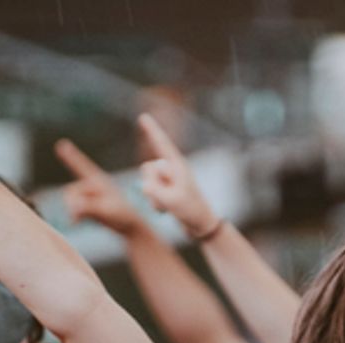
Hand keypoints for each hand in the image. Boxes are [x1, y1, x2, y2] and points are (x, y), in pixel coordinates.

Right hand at [55, 139, 144, 235]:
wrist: (129, 226)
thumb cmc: (122, 215)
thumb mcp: (107, 211)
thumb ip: (88, 207)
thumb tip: (73, 207)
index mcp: (98, 180)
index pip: (82, 166)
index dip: (71, 156)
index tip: (62, 144)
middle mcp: (91, 184)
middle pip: (71, 191)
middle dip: (73, 205)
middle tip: (79, 218)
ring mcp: (89, 194)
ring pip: (71, 201)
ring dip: (74, 212)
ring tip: (84, 221)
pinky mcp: (87, 205)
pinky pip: (73, 208)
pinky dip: (74, 216)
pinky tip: (77, 223)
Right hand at [136, 113, 217, 238]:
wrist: (201, 225)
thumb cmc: (191, 211)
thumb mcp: (171, 200)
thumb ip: (154, 189)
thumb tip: (143, 183)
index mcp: (177, 166)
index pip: (162, 144)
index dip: (152, 130)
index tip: (143, 115)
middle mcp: (172, 170)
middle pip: (147, 169)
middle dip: (152, 185)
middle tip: (170, 198)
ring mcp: (167, 180)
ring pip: (146, 182)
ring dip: (154, 197)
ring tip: (170, 206)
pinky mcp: (165, 190)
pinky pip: (149, 193)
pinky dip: (155, 203)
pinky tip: (167, 211)